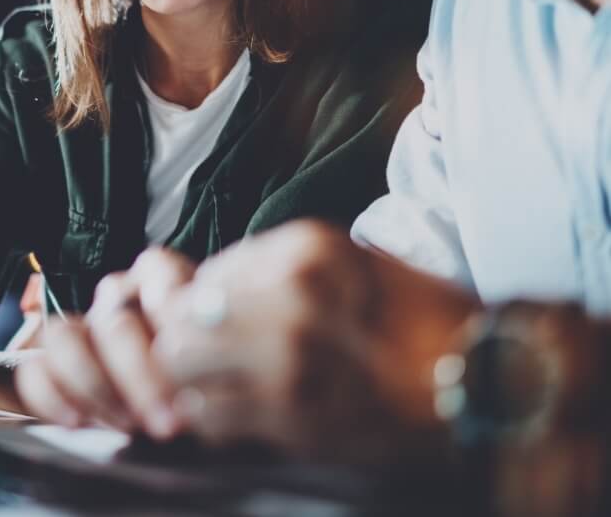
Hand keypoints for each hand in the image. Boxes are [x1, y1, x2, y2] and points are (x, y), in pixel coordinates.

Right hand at [15, 248, 195, 435]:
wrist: (178, 419)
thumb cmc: (208, 386)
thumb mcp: (220, 363)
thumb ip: (212, 355)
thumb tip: (208, 380)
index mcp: (161, 285)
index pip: (155, 269)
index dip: (168, 301)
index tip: (187, 347)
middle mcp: (118, 302)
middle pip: (114, 319)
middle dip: (139, 374)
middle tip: (169, 419)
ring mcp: (83, 332)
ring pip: (65, 336)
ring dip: (94, 384)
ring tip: (128, 425)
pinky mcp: (51, 368)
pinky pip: (34, 371)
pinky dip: (51, 396)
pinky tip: (78, 423)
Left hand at [151, 221, 477, 464]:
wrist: (485, 382)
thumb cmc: (419, 318)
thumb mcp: (350, 262)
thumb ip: (275, 268)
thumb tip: (204, 284)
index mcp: (304, 248)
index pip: (205, 274)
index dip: (190, 299)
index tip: (198, 314)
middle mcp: (289, 294)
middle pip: (181, 320)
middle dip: (181, 340)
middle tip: (201, 356)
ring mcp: (290, 356)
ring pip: (184, 367)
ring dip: (191, 380)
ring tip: (219, 383)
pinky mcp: (297, 415)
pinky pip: (214, 416)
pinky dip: (214, 417)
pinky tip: (243, 412)